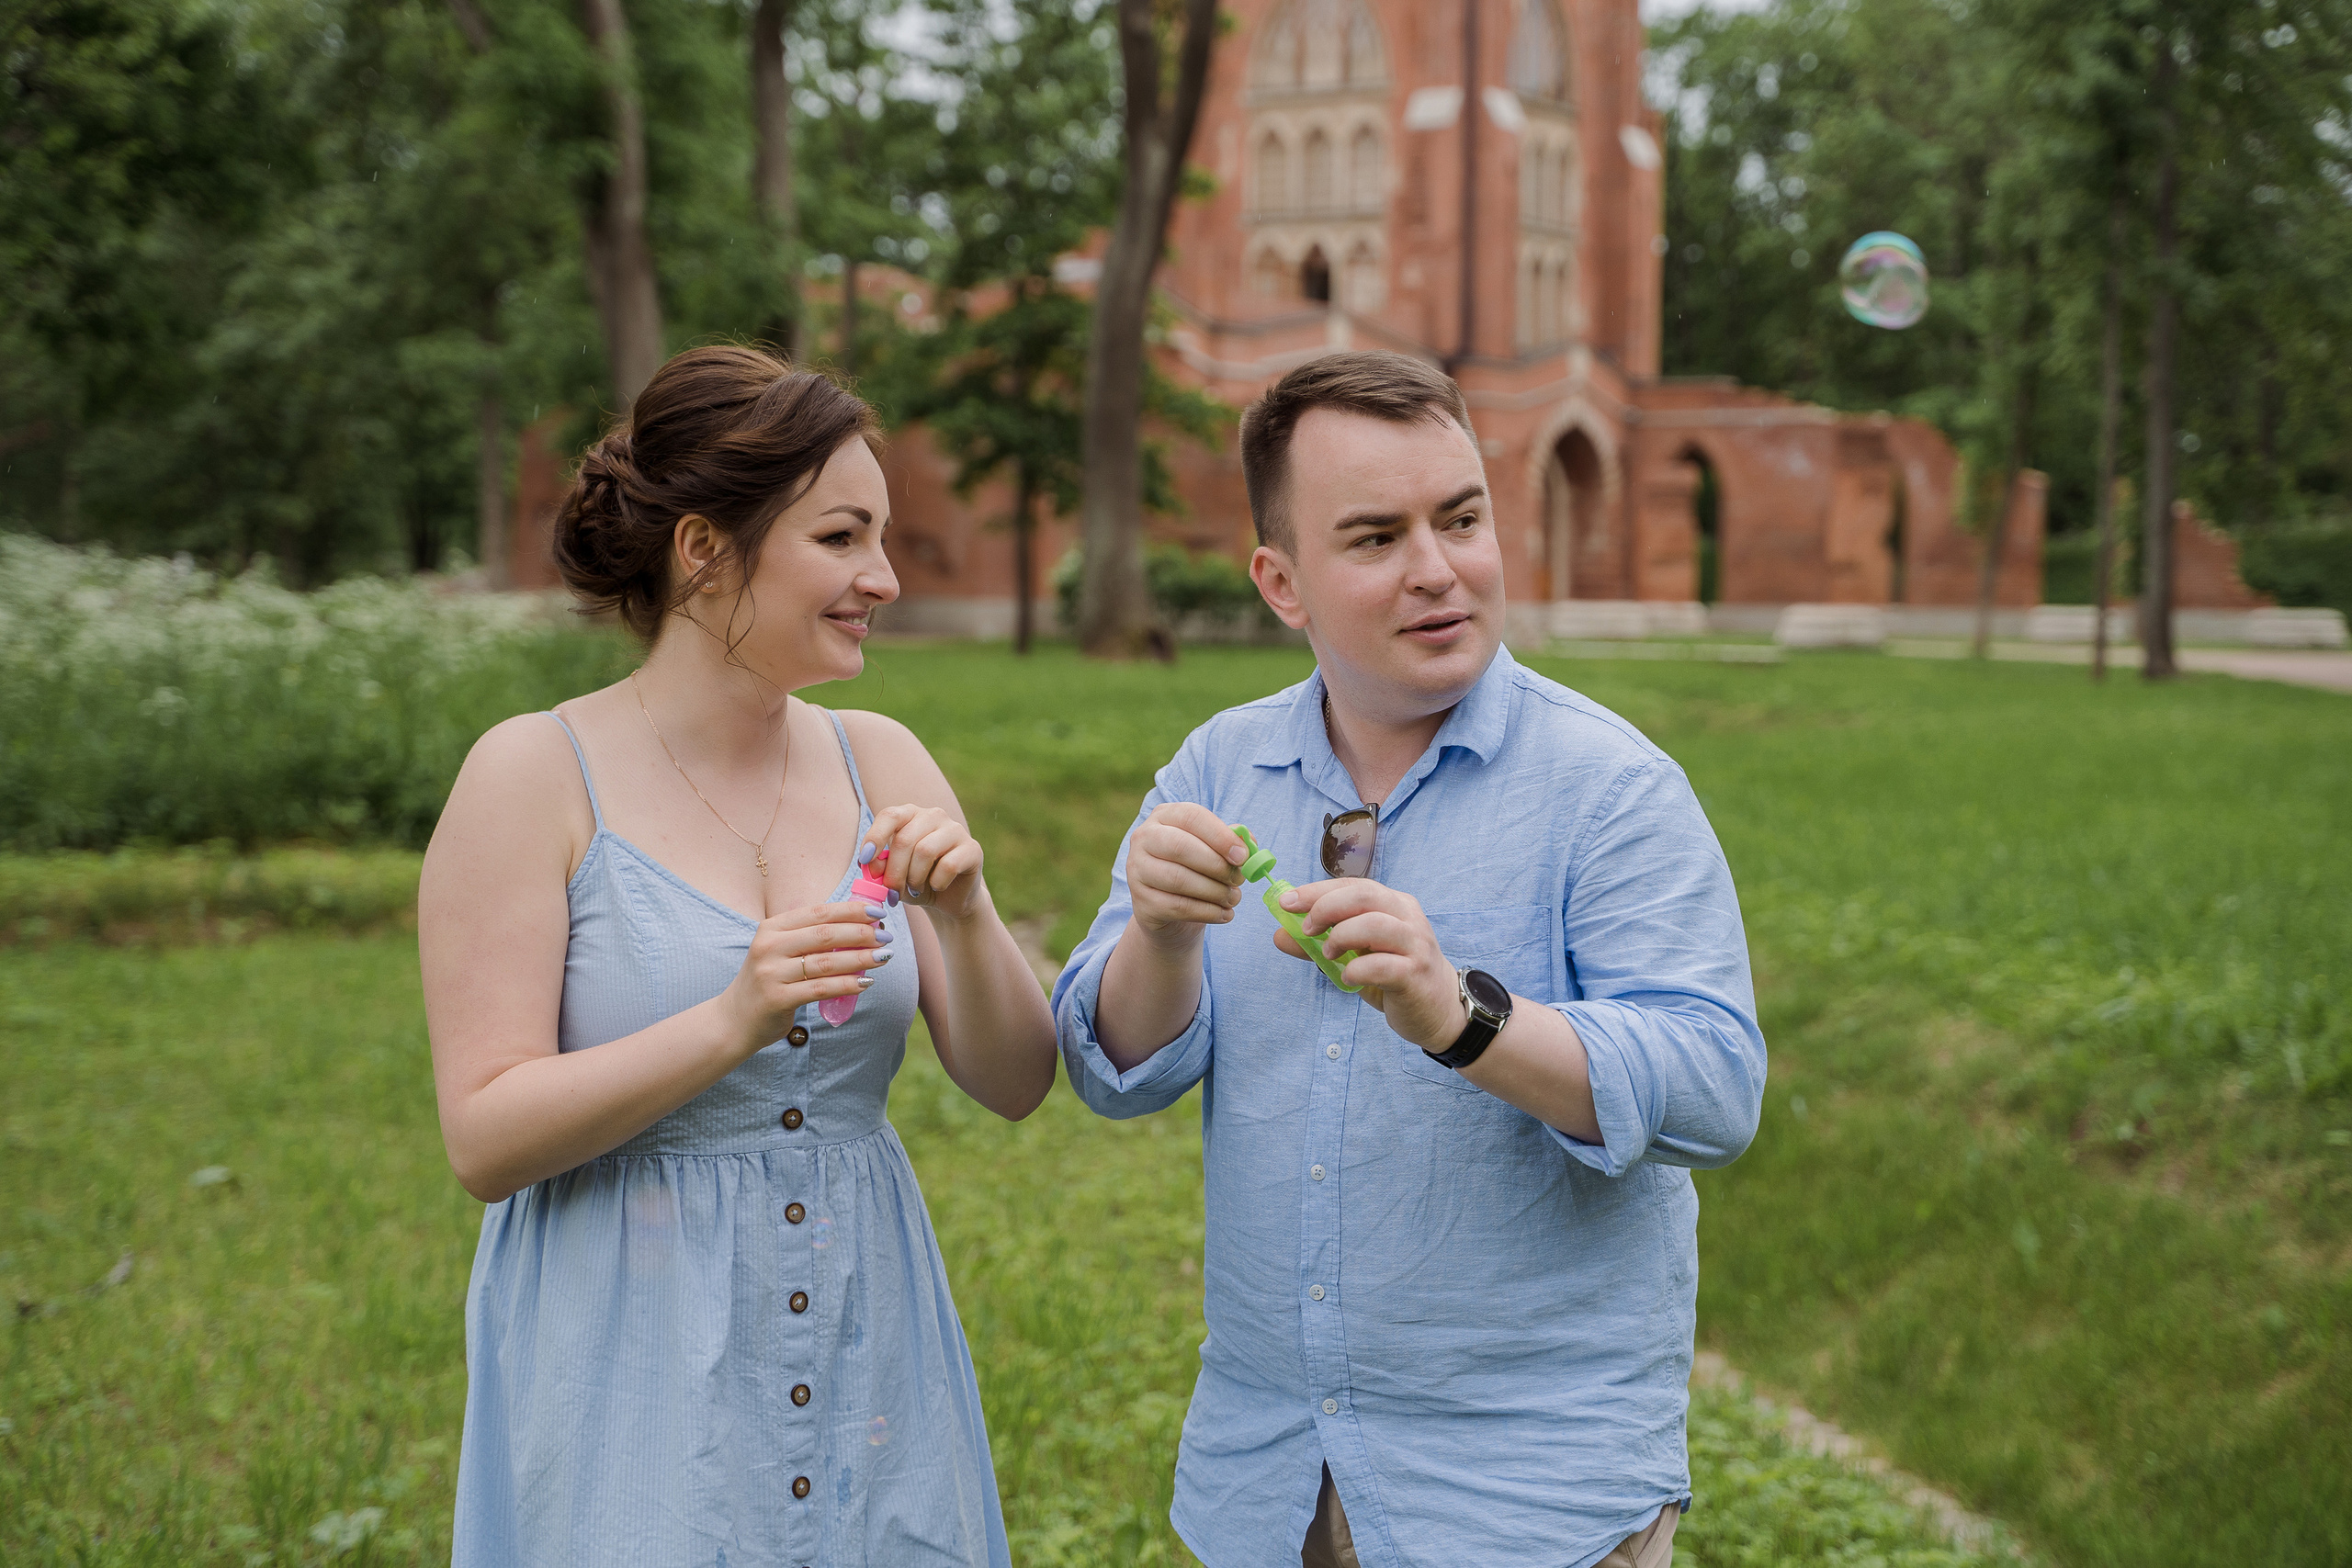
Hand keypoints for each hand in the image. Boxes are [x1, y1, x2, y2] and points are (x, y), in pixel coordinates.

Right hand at [720, 900, 891, 1049]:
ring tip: (883, 957)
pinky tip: (866, 982)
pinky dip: (847, 985)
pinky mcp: (778, 999)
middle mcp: (769, 946)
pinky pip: (821, 989)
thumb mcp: (780, 951)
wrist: (734, 1020)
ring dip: (860, 958)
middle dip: (860, 933)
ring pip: (826, 962)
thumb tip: (860, 926)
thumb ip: (810, 938)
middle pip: (824, 934)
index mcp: (771, 928)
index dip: (850, 910)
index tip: (877, 913)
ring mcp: (771, 973)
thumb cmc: (768, 981)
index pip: (817, 912)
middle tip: (885, 937)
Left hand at [863, 804, 987, 920]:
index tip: (864, 862)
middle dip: (894, 871)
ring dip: (914, 878)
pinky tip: (937, 887)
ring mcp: (955, 830)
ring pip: (925, 851)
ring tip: (914, 890)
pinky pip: (948, 865)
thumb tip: (871, 866)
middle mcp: (934, 815)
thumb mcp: (893, 876)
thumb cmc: (916, 882)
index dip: (874, 838)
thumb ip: (881, 868)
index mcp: (910, 815)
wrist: (949, 899)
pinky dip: (937, 882)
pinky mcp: (973, 849)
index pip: (889, 816)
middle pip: (905, 839)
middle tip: (891, 892)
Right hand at [1126, 803, 1246, 940]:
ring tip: (1233, 898)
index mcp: (1164, 816)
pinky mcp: (1141, 902)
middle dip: (1217, 865)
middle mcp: (1144, 838)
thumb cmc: (1195, 868)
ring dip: (1215, 891)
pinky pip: (1178, 907)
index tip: (1243, 856)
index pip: (1191, 817)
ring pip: (1179, 879)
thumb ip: (1231, 842)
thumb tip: (1249, 846)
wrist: (1169, 907)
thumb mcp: (1212, 848)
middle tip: (1239, 879)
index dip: (1220, 836)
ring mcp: (1137, 870)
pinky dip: (1207, 912)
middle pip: (1181, 847)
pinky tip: (1224, 914)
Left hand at [1275, 880, 1468, 1051]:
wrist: (1440, 1011)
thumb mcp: (1355, 956)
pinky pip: (1382, 965)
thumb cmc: (1395, 977)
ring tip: (1328, 955)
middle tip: (1307, 930)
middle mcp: (1407, 918)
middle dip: (1326, 907)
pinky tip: (1348, 978)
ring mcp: (1415, 945)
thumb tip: (1280, 934)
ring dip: (1341, 937)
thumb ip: (1320, 943)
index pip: (1353, 885)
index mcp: (1394, 905)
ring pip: (1374, 924)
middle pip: (1364, 895)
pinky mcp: (1416, 974)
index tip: (1287, 902)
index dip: (1317, 891)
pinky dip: (1357, 970)